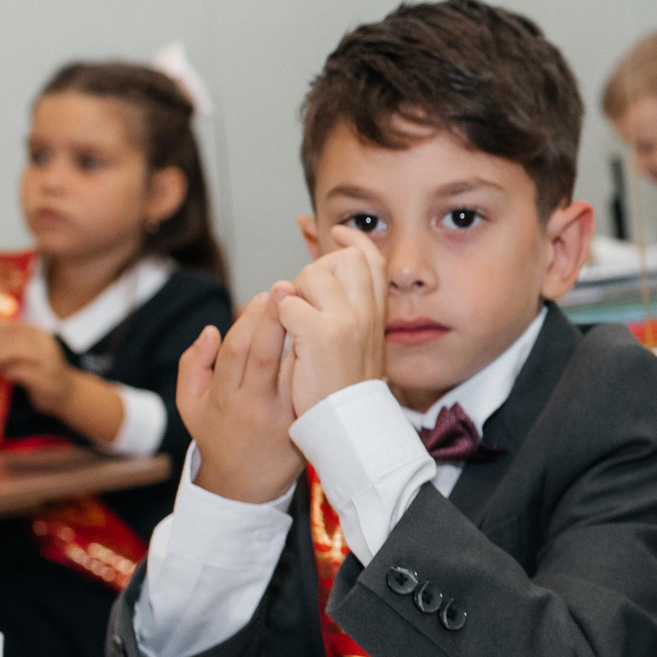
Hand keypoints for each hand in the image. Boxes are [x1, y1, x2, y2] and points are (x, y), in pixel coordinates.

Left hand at [0, 322, 79, 418]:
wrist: (66, 392)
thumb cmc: (42, 370)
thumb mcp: (30, 350)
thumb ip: (10, 342)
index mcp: (37, 333)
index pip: (6, 326)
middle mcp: (42, 343)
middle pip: (4, 338)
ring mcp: (43, 360)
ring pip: (7, 352)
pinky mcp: (42, 378)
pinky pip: (15, 372)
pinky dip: (4, 373)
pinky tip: (2, 375)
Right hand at [179, 288, 303, 502]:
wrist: (245, 485)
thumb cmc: (217, 435)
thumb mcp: (190, 406)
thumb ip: (192, 366)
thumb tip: (211, 331)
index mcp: (225, 397)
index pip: (236, 351)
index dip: (249, 321)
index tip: (263, 296)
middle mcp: (254, 405)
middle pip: (265, 356)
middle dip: (276, 319)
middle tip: (288, 288)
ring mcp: (283, 416)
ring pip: (294, 370)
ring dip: (303, 335)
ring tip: (311, 305)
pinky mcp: (305, 422)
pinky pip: (313, 385)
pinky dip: (318, 360)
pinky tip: (324, 336)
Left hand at [278, 228, 385, 416]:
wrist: (347, 424)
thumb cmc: (346, 391)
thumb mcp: (361, 346)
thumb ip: (352, 313)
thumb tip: (331, 283)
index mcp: (376, 315)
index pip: (371, 260)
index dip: (353, 240)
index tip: (337, 232)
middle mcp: (366, 313)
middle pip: (341, 259)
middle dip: (315, 271)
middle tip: (305, 301)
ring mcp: (346, 321)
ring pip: (309, 277)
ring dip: (293, 296)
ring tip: (294, 326)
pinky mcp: (320, 334)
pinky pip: (287, 304)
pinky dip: (279, 319)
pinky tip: (287, 341)